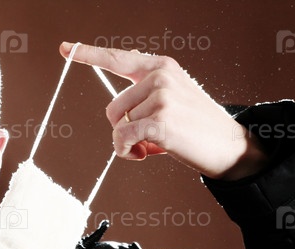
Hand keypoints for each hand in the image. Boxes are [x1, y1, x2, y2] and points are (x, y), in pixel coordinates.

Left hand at [60, 42, 267, 179]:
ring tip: (154, 146)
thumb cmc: (195, 126)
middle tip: (148, 139)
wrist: (229, 145)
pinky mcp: (159, 121)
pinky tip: (142, 155)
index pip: (118, 58)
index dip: (88, 54)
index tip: (65, 48)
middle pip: (113, 108)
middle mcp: (160, 76)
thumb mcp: (174, 98)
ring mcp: (161, 97)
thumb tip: (121, 106)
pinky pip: (122, 139)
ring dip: (129, 143)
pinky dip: (126, 152)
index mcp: (161, 66)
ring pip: (117, 126)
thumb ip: (145, 95)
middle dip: (124, 129)